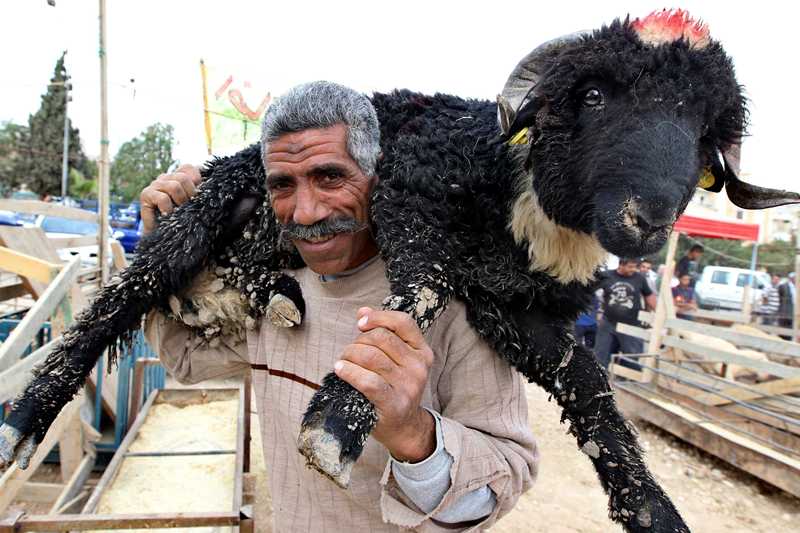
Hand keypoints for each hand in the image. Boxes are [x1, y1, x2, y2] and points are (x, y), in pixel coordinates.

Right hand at [140, 164, 201, 234]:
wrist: (163, 238)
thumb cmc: (182, 220)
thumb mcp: (194, 204)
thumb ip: (200, 193)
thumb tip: (213, 186)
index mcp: (178, 176)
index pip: (189, 168)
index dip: (197, 181)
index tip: (197, 196)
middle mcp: (167, 177)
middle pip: (183, 177)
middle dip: (190, 194)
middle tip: (189, 208)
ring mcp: (156, 184)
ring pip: (174, 186)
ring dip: (180, 202)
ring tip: (178, 212)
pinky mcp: (146, 194)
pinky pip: (163, 198)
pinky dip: (168, 209)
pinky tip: (168, 215)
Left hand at [334, 307, 435, 461]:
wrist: (404, 427)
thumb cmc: (395, 389)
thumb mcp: (397, 360)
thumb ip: (384, 335)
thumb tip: (363, 312)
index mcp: (423, 352)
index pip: (403, 322)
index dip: (379, 317)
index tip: (361, 323)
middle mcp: (418, 366)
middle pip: (381, 338)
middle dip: (358, 340)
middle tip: (349, 352)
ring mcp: (408, 385)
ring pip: (371, 356)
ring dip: (349, 355)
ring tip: (343, 361)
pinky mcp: (393, 402)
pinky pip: (367, 381)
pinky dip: (350, 372)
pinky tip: (340, 369)